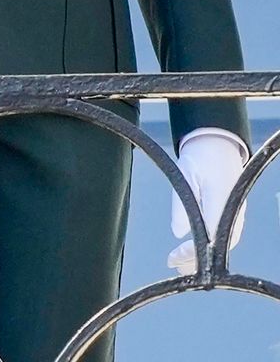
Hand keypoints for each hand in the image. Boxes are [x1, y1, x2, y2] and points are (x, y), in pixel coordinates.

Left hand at [168, 131, 246, 274]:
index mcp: (222, 202)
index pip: (209, 236)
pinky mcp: (233, 214)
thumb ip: (180, 204)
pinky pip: (223, 236)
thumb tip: (178, 232)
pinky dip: (209, 247)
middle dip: (197, 259)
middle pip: (218, 246)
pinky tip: (194, 252)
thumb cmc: (201, 158)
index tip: (175, 257)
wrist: (218, 144)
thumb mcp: (183, 174)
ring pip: (222, 244)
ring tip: (181, 266)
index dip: (192, 252)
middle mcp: (233, 211)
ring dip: (203, 256)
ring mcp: (235, 214)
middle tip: (176, 266)